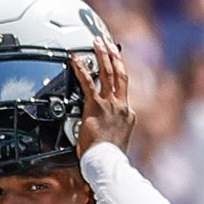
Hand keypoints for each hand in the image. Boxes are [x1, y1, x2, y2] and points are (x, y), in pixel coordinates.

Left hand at [71, 38, 135, 155]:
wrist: (107, 161)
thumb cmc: (108, 158)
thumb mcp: (115, 142)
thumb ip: (110, 132)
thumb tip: (103, 133)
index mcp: (128, 114)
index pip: (124, 91)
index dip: (119, 76)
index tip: (116, 66)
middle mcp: (122, 106)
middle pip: (121, 74)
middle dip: (115, 57)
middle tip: (109, 44)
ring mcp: (110, 104)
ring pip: (108, 73)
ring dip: (102, 55)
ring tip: (97, 42)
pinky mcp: (96, 105)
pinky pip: (87, 82)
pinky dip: (81, 69)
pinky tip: (75, 59)